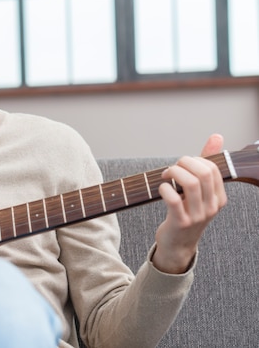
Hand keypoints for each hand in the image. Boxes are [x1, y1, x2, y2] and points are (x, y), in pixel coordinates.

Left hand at [151, 134, 227, 273]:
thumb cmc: (186, 211)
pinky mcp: (180, 222)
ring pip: (190, 183)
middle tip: (172, 168)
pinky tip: (162, 188)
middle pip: (203, 172)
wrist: (177, 244)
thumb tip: (217, 137)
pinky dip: (165, 188)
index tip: (182, 165)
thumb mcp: (199, 190)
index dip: (194, 160)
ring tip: (166, 176)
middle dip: (183, 163)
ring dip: (173, 173)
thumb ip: (206, 164)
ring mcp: (197, 215)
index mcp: (219, 197)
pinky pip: (173, 199)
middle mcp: (212, 206)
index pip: (213, 168)